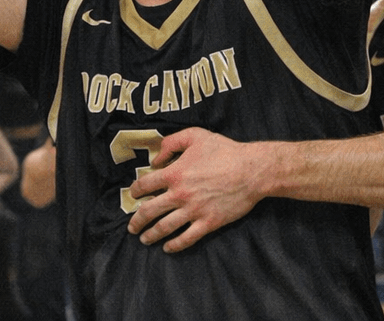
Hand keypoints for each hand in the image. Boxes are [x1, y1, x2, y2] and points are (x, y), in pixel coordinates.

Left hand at [124, 127, 266, 252]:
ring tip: (144, 239)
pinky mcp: (208, 223)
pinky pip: (186, 238)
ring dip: (151, 235)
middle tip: (131, 226)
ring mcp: (193, 211)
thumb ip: (171, 142)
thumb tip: (156, 158)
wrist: (251, 170)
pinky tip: (168, 247)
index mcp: (174, 173)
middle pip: (149, 211)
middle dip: (136, 221)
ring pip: (164, 228)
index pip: (145, 185)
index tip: (133, 195)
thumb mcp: (195, 136)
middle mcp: (179, 194)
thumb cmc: (224, 151)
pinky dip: (174, 245)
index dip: (135, 191)